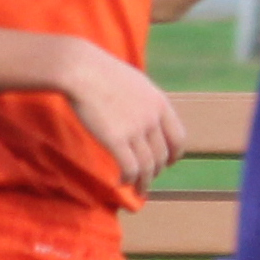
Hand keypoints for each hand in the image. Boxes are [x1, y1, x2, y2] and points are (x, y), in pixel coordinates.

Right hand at [58, 40, 185, 186]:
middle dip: (156, 171)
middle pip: (162, 155)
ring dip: (144, 183)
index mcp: (160, 103)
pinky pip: (130, 169)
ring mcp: (135, 129)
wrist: (81, 69)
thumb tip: (146, 112)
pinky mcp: (116, 139)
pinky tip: (121, 182)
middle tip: (147, 178)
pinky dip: (129, 180)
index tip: (167, 163)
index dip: (174, 155)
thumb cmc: (101, 72)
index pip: (178, 138)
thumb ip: (145, 100)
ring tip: (138, 190)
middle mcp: (152, 118)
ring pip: (148, 167)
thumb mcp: (135, 81)